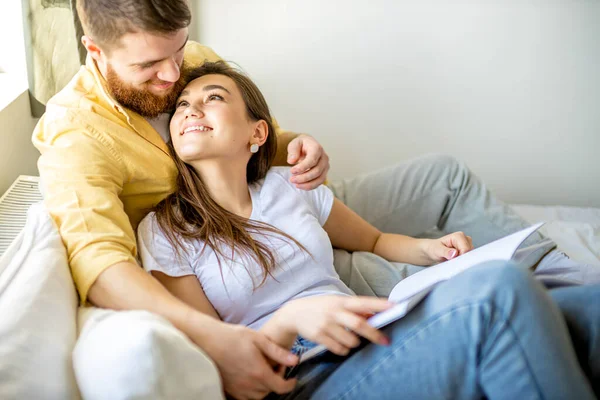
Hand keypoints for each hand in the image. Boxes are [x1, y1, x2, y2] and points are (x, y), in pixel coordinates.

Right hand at [192, 322, 297, 399]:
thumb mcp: (259, 340)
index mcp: (259, 373)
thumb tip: (295, 360)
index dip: (290, 384)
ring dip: (264, 386)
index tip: (293, 379)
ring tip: (262, 370)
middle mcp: (249, 385)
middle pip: (270, 391)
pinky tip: (250, 375)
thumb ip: (278, 353)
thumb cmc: (233, 336)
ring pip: (258, 395)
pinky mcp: (228, 388)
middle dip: (276, 380)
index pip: (281, 387)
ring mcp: (237, 389)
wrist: (208, 340)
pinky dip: (252, 389)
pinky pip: (245, 395)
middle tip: (275, 365)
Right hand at [275, 295, 392, 355]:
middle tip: (385, 341)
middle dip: (374, 334)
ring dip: (356, 343)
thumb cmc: (321, 307)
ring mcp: (326, 325)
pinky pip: (339, 349)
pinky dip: (344, 349)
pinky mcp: (319, 336)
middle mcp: (334, 312)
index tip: (394, 306)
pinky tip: (340, 343)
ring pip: (350, 341)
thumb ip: (354, 309)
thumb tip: (374, 315)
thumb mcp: (336, 302)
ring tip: (351, 338)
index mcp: (341, 301)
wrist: (295, 313)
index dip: (379, 305)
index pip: (363, 302)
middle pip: (359, 324)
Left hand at [287, 134, 329, 189]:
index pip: (312, 160)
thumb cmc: (301, 145)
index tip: (292, 171)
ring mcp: (325, 166)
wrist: (307, 146)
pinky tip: (301, 185)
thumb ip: (293, 151)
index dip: (302, 167)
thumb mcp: (294, 144)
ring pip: (320, 179)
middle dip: (303, 178)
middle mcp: (324, 157)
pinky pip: (319, 182)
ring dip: (307, 184)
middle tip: (292, 179)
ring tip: (296, 184)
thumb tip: (291, 161)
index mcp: (317, 148)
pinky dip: (310, 186)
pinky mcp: (324, 173)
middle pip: (317, 171)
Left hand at [422, 231, 473, 262]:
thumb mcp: (437, 250)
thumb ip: (446, 252)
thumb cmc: (434, 248)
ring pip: (470, 256)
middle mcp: (464, 239)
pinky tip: (454, 260)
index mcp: (458, 236)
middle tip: (451, 260)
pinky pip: (468, 258)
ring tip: (451, 259)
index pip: (466, 249)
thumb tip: (455, 253)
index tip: (452, 260)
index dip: (461, 256)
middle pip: (470, 252)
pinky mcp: (466, 250)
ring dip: (461, 260)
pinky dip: (462, 261)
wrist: (432, 251)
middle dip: (461, 258)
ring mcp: (466, 245)